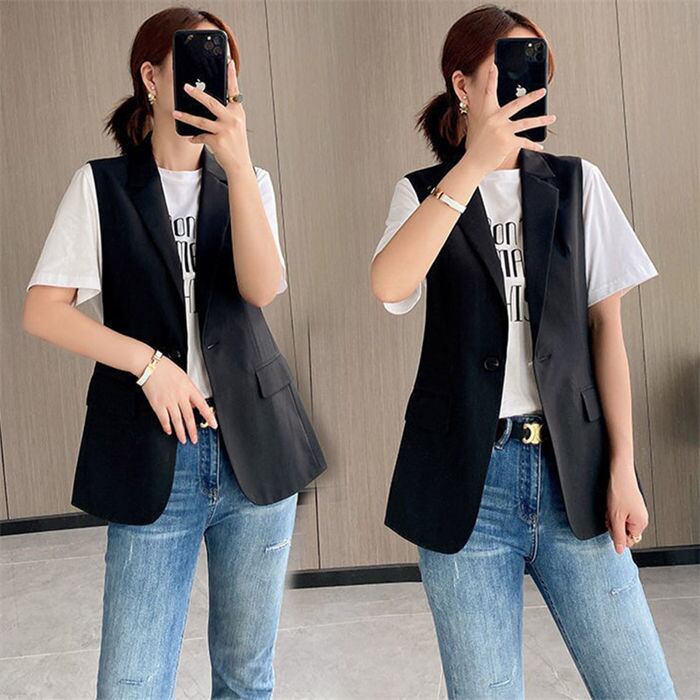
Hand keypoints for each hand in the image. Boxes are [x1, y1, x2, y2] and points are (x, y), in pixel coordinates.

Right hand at [139, 356, 217, 443]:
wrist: (150, 365)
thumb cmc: (166, 369)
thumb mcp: (184, 377)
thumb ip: (190, 391)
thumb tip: (194, 404)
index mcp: (189, 388)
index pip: (202, 405)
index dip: (209, 416)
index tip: (213, 424)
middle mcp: (180, 396)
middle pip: (189, 417)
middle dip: (193, 430)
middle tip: (195, 439)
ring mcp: (168, 401)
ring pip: (177, 420)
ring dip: (181, 432)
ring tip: (183, 439)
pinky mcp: (157, 404)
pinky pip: (164, 419)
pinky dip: (167, 426)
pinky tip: (169, 431)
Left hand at [172, 56, 251, 173]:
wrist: (240, 165)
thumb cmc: (236, 145)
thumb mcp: (235, 126)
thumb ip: (226, 114)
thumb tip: (209, 101)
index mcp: (238, 112)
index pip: (234, 91)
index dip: (231, 76)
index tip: (229, 61)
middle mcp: (233, 119)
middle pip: (212, 103)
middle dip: (197, 94)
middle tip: (185, 86)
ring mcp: (226, 130)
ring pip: (202, 120)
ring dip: (186, 117)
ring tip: (176, 112)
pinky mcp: (218, 141)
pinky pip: (202, 136)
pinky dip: (195, 138)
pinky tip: (191, 138)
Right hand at [462, 61, 555, 173]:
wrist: (473, 162)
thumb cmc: (477, 146)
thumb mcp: (479, 127)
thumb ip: (489, 117)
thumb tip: (498, 113)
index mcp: (487, 113)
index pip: (489, 92)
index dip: (491, 78)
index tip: (494, 65)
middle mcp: (495, 119)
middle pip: (517, 104)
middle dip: (532, 97)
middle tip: (543, 91)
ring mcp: (502, 130)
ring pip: (526, 122)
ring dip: (541, 120)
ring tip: (551, 118)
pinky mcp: (508, 142)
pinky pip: (524, 142)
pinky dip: (533, 145)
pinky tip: (540, 146)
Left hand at [605, 466, 648, 553]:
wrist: (619, 472)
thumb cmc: (619, 491)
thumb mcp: (615, 517)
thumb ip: (618, 535)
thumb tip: (619, 550)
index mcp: (640, 523)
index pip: (628, 540)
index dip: (616, 534)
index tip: (612, 524)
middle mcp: (641, 518)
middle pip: (623, 531)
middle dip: (613, 524)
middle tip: (610, 514)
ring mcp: (636, 510)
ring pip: (620, 521)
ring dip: (612, 516)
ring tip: (611, 506)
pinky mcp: (631, 504)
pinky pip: (620, 513)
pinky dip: (613, 509)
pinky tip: (612, 502)